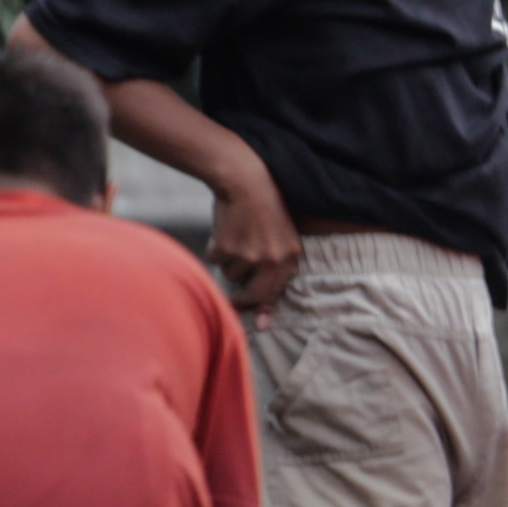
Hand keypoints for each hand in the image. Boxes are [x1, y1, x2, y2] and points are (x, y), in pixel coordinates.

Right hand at [207, 173, 304, 322]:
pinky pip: (216, 261)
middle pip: (252, 294)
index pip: (276, 291)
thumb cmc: (265, 208)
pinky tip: (225, 231)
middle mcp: (272, 260)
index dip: (264, 308)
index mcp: (291, 256)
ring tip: (237, 238)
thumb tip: (260, 318)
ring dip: (230, 262)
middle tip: (232, 300)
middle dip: (241, 299)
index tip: (259, 325)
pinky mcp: (226, 249)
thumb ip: (274, 269)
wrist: (245, 181)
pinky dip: (216, 249)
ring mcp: (248, 256)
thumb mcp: (281, 237)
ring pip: (231, 275)